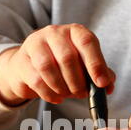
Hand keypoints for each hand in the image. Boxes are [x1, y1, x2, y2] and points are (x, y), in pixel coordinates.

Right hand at [0, 24, 114, 105]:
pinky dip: (49, 94)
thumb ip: (99, 73)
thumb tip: (108, 85)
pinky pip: (36, 80)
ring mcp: (35, 44)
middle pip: (67, 57)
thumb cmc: (61, 66)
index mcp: (75, 31)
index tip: (101, 83)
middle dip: (77, 82)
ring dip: (61, 87)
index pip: (87, 42)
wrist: (29, 67)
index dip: (96, 64)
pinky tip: (56, 97)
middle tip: (81, 94)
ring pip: (48, 67)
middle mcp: (54, 33)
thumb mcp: (83, 66)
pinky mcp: (22, 60)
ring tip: (67, 94)